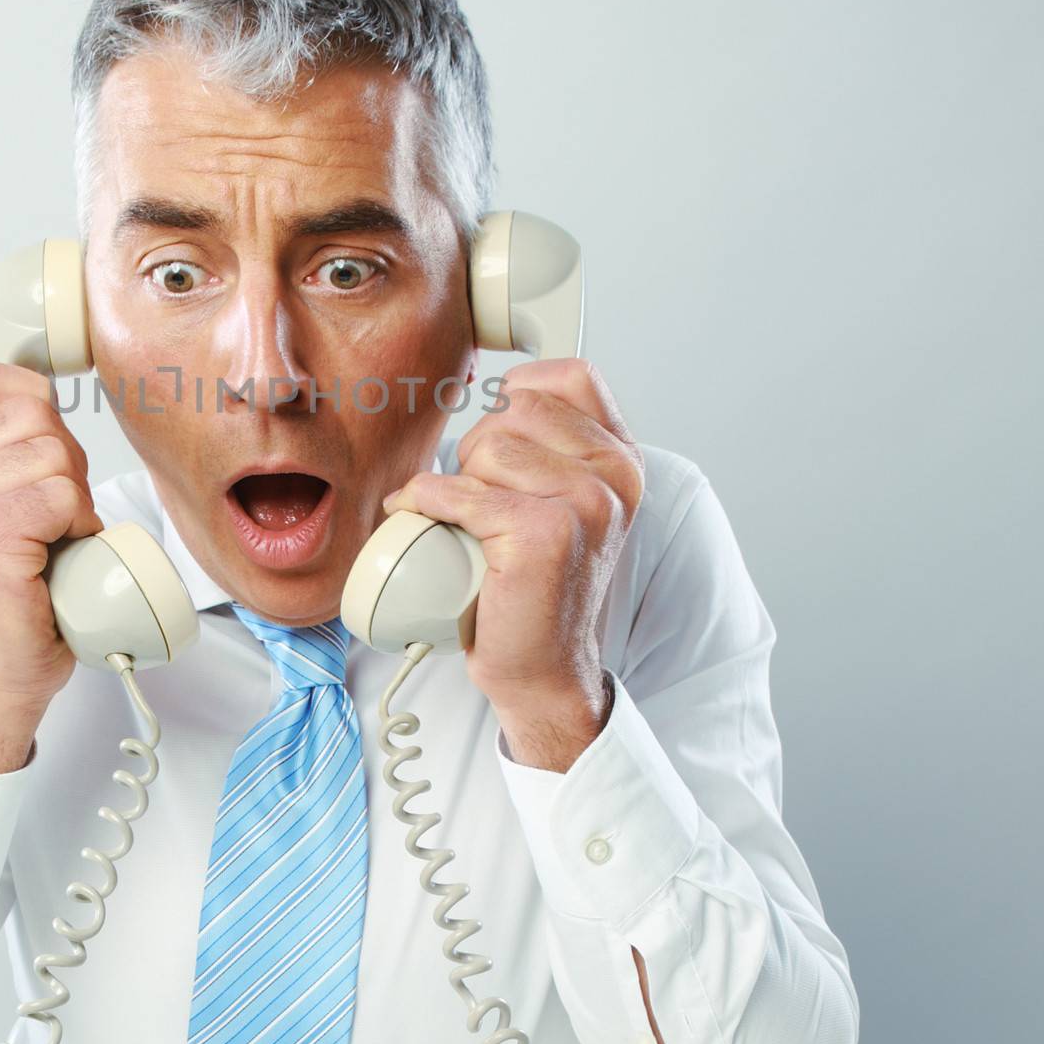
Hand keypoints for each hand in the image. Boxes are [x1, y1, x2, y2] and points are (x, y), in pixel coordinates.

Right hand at [0, 358, 102, 746]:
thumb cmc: (13, 580)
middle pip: (36, 412)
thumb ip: (7, 438)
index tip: (38, 466)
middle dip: (65, 462)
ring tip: (49, 540)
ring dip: (74, 500)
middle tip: (50, 516)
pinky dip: (78, 527)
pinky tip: (54, 558)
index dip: (38, 413)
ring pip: (55, 455)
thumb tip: (48, 389)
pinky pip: (62, 497)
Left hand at [381, 358, 644, 768]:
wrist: (545, 667)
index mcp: (623, 459)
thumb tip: (494, 391)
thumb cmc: (538, 583)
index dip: (520, 394)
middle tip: (484, 502)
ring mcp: (587, 502)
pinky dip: (425, 501)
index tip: (503, 438)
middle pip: (515, 408)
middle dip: (482, 447)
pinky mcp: (544, 533)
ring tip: (473, 524)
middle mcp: (615, 475)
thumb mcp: (564, 500)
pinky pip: (458, 491)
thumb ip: (551, 444)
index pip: (570, 376)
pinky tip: (420, 518)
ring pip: (487, 448)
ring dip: (459, 481)